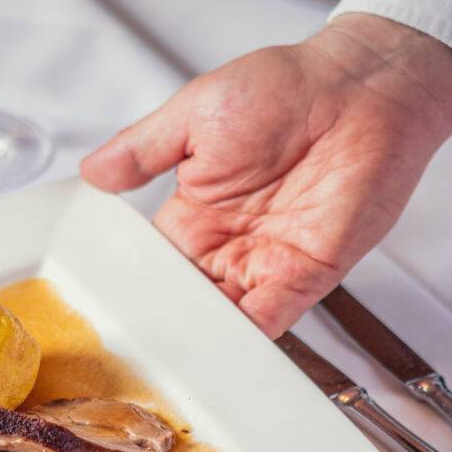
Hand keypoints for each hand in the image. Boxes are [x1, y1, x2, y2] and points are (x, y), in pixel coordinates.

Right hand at [81, 13, 451, 335]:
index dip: (131, 287)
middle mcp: (229, 243)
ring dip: (198, 341)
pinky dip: (246, 343)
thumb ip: (143, 148)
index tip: (101, 312)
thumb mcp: (196, 111)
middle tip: (126, 353)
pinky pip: (271, 319)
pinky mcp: (309, 274)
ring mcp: (268, 262)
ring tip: (163, 365)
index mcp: (195, 209)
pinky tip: (218, 358)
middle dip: (161, 325)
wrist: (361, 87)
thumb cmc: (285, 86)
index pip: (153, 263)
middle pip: (185, 300)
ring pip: (223, 320)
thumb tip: (90, 172)